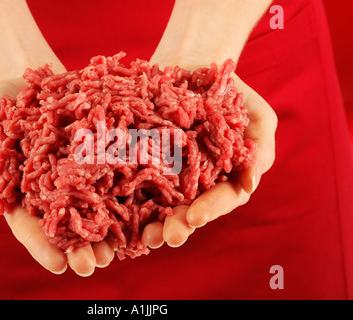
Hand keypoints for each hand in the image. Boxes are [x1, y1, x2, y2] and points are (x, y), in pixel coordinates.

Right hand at [0, 78, 115, 276]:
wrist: (26, 76)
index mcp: (24, 193)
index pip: (31, 226)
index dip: (43, 246)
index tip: (58, 267)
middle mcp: (56, 188)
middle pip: (69, 224)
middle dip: (82, 246)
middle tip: (97, 264)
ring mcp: (81, 171)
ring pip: (96, 204)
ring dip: (109, 228)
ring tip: (122, 247)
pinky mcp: (101, 150)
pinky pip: (115, 169)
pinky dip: (127, 187)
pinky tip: (142, 206)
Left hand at [142, 70, 277, 247]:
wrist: (193, 63)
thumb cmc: (231, 93)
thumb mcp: (257, 118)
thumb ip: (258, 151)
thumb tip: (250, 185)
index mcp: (222, 178)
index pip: (219, 200)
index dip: (209, 210)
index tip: (194, 217)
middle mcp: (193, 182)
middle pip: (187, 209)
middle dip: (177, 225)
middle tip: (166, 237)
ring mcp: (166, 172)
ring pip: (159, 202)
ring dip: (151, 221)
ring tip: (145, 236)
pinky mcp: (142, 158)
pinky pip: (133, 176)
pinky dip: (126, 191)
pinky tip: (117, 205)